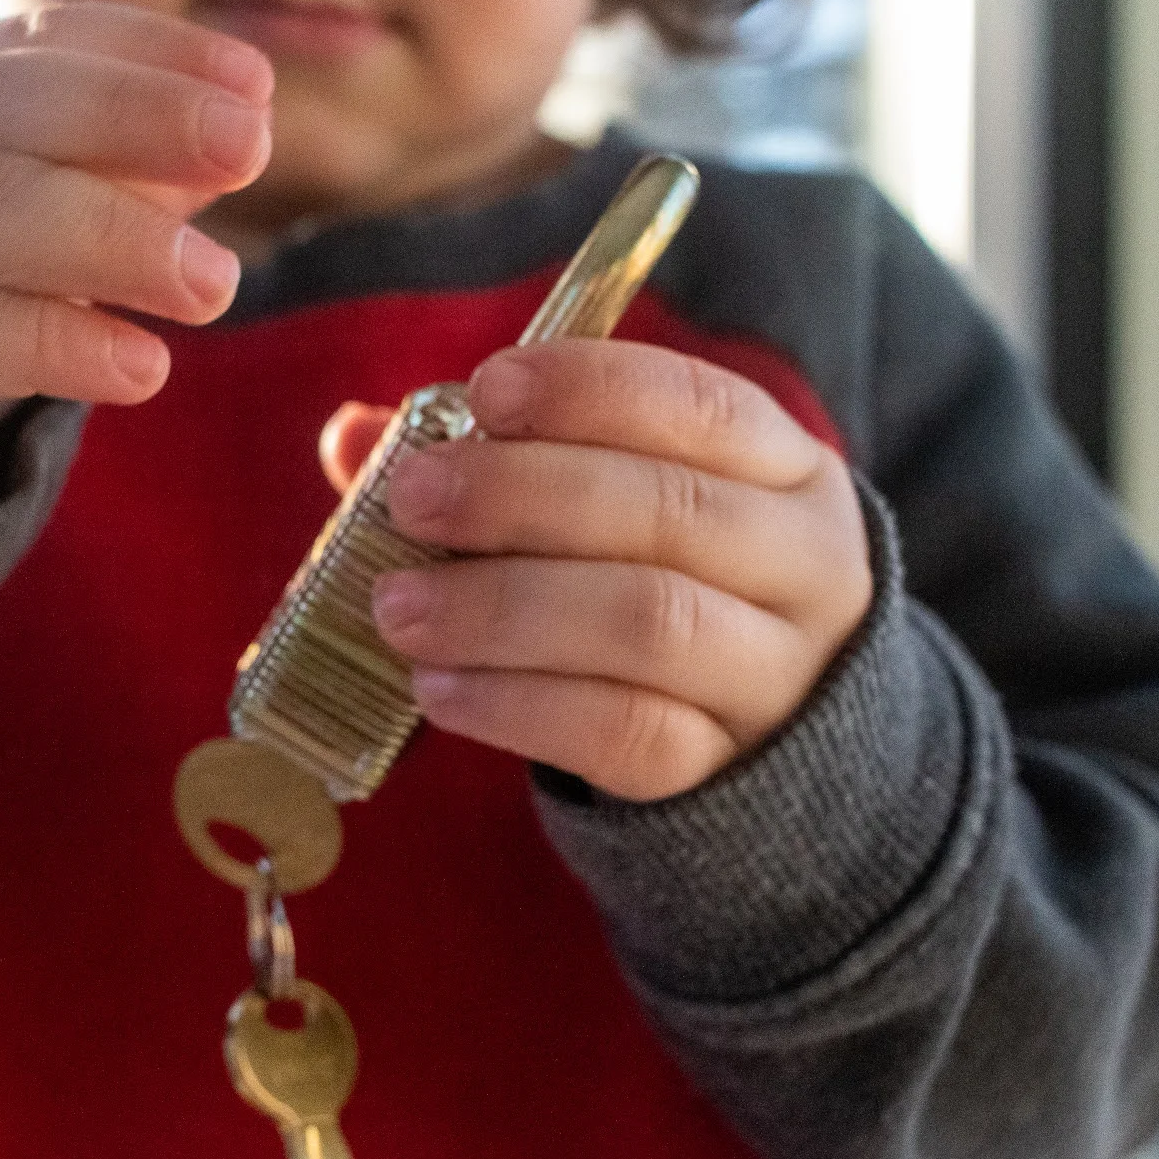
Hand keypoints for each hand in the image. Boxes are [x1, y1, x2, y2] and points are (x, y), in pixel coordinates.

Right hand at [0, 2, 273, 509]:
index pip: (30, 43)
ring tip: (214, 285)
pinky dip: (53, 341)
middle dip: (133, 117)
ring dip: (107, 236)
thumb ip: (125, 186)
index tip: (254, 88)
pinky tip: (141, 367)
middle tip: (249, 153)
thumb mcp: (43, 241)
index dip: (146, 54)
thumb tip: (237, 135)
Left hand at [320, 340, 872, 802]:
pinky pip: (623, 731)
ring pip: (648, 623)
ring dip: (502, 607)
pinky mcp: (719, 768)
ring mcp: (773, 675)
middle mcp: (804, 566)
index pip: (701, 406)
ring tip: (397, 608)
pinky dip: (516, 704)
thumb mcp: (615, 510)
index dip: (592, 390)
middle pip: (668, 513)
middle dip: (522, 495)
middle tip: (413, 499)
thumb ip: (495, 462)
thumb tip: (355, 436)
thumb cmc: (656, 586)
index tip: (487, 390)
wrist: (764, 747)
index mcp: (783, 471)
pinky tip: (435, 689)